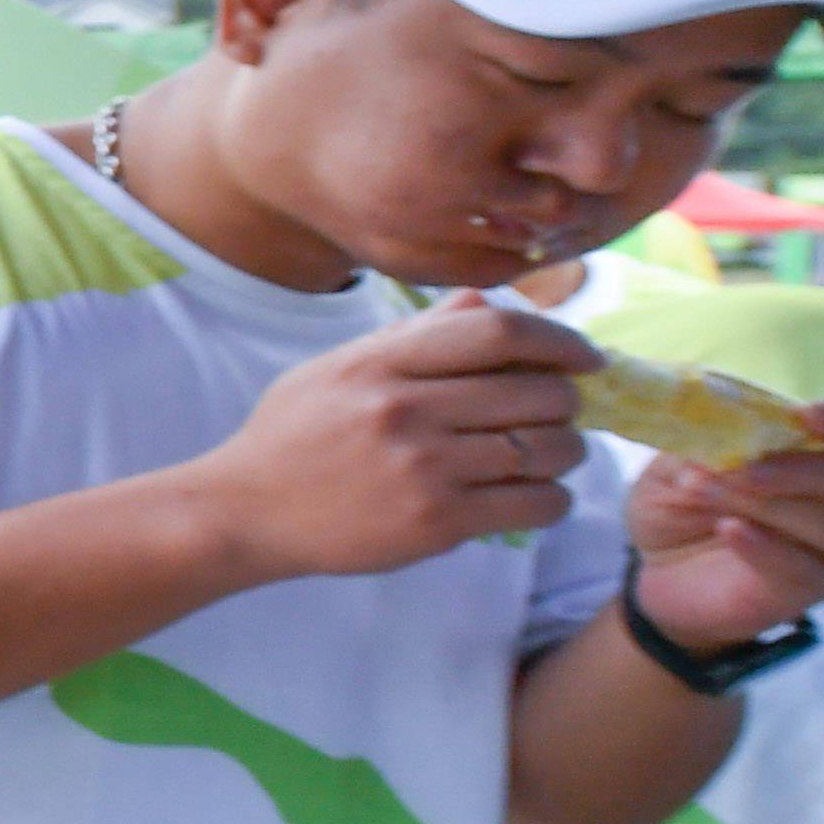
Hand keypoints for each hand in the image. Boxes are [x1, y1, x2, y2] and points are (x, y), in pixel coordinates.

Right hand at [183, 297, 587, 579]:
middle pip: (538, 391)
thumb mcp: (336, 370)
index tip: (582, 357)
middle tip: (559, 415)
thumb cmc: (290, 437)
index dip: (559, 339)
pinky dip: (551, 499)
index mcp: (382, 362)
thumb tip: (485, 302)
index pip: (498, 331)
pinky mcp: (436, 522)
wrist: (241, 511)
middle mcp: (406, 409)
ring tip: (545, 457)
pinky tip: (532, 497)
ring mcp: (423, 467)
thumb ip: (411, 338)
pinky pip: (536, 504)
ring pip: (547, 450)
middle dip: (566, 403)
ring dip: (565, 453)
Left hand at [626, 408, 823, 652]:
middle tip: (746, 469)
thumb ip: (716, 434)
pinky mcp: (811, 588)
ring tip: (702, 489)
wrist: (652, 565)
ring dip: (768, 505)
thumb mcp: (688, 455)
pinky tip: (729, 529)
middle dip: (810, 470)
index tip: (809, 414)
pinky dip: (766, 546)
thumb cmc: (685, 498)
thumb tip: (726, 413)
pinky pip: (802, 570)